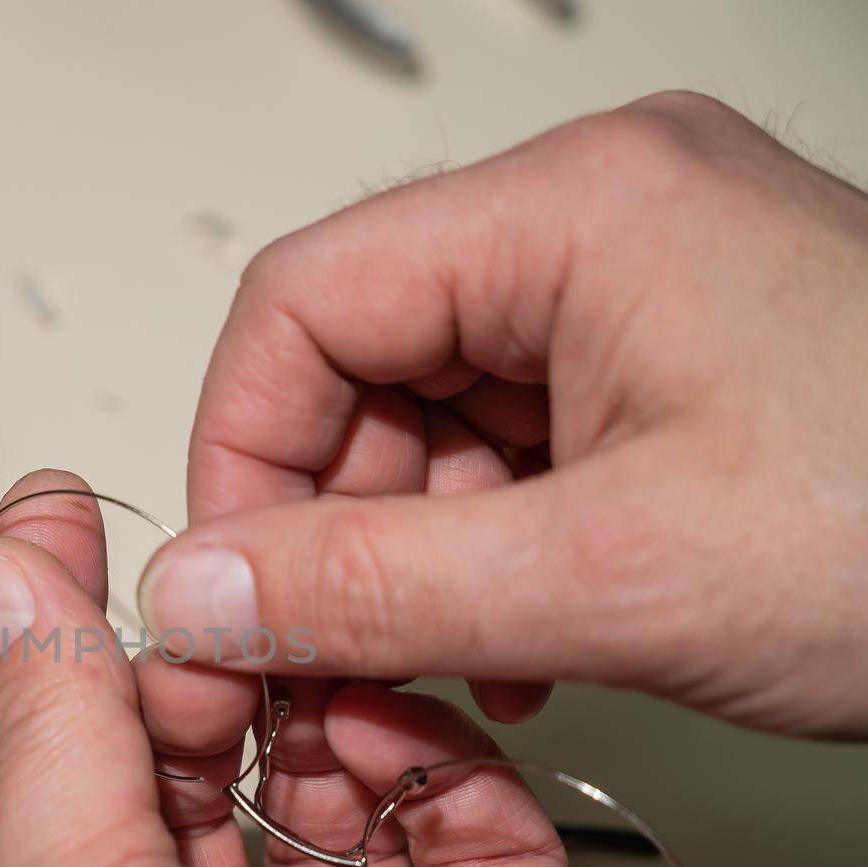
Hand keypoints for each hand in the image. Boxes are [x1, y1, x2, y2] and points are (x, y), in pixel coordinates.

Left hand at [0, 473, 654, 866]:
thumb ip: (48, 732)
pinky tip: (409, 725)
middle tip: (220, 580)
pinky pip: (470, 827)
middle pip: (200, 760)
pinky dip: (442, 760)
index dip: (46, 633)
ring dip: (324, 698)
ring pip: (338, 778)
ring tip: (315, 642)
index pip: (51, 762)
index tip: (53, 519)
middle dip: (202, 660)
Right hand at [140, 90, 867, 739]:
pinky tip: (525, 635)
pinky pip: (506, 456)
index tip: (237, 583)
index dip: (242, 454)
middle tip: (347, 646)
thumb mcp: (616, 575)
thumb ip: (378, 590)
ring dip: (416, 558)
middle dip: (339, 526)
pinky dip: (486, 555)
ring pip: (425, 428)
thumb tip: (206, 593)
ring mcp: (633, 297)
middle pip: (358, 367)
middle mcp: (598, 228)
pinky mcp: (662, 370)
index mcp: (578, 209)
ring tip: (472, 657)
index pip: (301, 304)